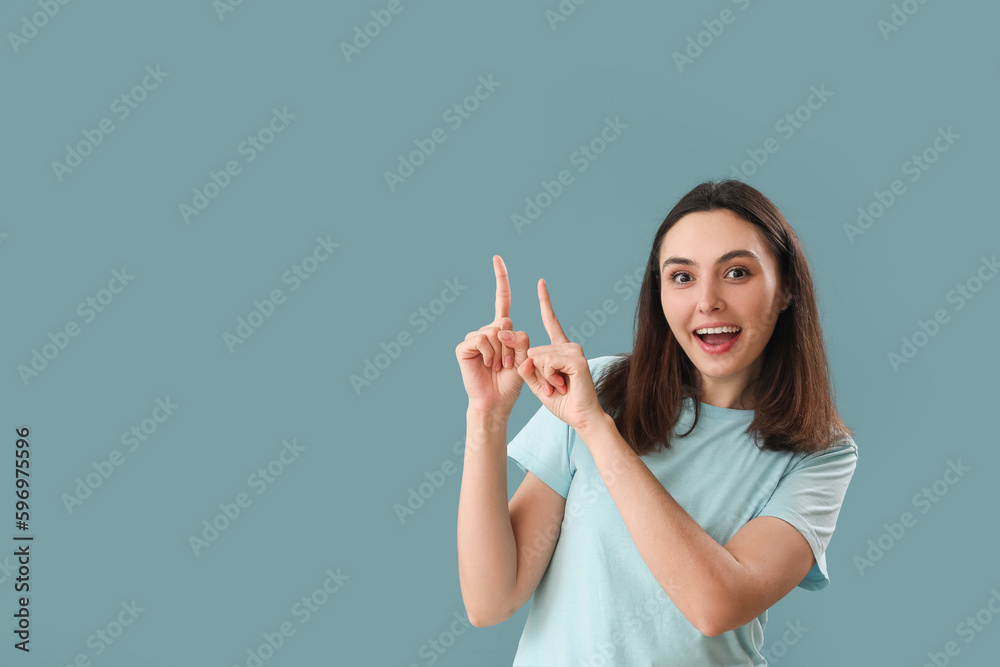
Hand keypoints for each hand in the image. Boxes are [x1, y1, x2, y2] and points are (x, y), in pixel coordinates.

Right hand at [455, 255, 531, 416]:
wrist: (497, 401)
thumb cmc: (512, 381)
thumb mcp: (525, 356)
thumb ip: (521, 337)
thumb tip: (502, 324)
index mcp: (501, 330)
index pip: (502, 300)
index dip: (501, 279)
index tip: (497, 258)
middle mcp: (486, 330)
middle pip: (505, 321)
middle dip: (512, 344)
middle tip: (508, 363)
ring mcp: (473, 338)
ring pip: (495, 331)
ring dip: (502, 352)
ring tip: (498, 367)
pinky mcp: (464, 347)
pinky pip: (482, 339)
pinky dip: (490, 353)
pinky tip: (487, 365)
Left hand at [516, 278, 605, 433]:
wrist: (581, 417)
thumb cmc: (561, 401)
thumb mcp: (537, 383)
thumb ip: (526, 367)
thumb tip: (521, 354)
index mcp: (560, 348)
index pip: (551, 321)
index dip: (545, 302)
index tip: (541, 283)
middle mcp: (569, 345)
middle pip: (533, 349)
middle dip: (534, 372)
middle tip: (551, 386)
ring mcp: (574, 350)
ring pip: (537, 356)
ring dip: (542, 377)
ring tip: (558, 387)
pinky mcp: (576, 359)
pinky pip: (546, 362)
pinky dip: (548, 377)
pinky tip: (561, 385)